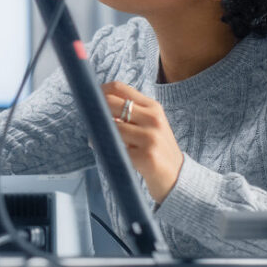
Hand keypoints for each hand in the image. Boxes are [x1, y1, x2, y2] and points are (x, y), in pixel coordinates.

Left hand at [102, 81, 184, 203]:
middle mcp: (153, 118)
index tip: (89, 100)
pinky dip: (104, 149)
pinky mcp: (146, 157)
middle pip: (111, 103)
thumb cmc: (157, 150)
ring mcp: (150, 137)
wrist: (178, 178)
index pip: (119, 88)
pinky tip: (105, 152)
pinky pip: (115, 148)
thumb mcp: (150, 125)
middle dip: (96, 111)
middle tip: (90, 121)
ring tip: (96, 140)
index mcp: (153, 107)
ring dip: (97, 133)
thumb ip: (130, 113)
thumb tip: (97, 106)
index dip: (99, 91)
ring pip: (111, 126)